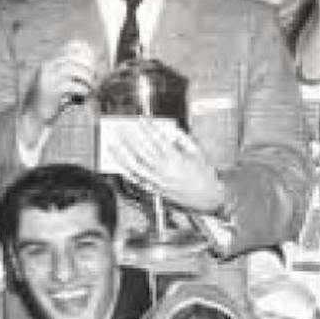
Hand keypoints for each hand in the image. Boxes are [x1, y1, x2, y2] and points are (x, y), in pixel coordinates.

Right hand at [20, 42, 97, 136]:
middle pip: (74, 57)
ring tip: (91, 86)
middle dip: (89, 65)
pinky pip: (73, 86)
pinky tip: (85, 94)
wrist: (30, 117)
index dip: (85, 51)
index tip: (94, 61)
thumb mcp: (52, 83)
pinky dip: (82, 89)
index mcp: (48, 64)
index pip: (70, 47)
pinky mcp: (51, 92)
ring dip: (87, 78)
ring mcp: (48, 78)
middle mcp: (47, 68)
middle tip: (95, 75)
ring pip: (75, 70)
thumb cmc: (45, 102)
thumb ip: (64, 74)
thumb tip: (89, 67)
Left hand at [101, 119, 225, 213]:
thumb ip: (183, 139)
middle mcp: (164, 170)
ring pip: (135, 165)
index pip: (158, 139)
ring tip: (112, 143)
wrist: (207, 199)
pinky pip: (136, 179)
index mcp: (176, 159)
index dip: (148, 128)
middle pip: (142, 151)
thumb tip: (168, 130)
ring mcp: (157, 181)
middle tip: (120, 127)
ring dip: (122, 154)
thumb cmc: (204, 175)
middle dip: (130, 138)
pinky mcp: (154, 189)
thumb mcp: (198, 153)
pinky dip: (126, 170)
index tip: (140, 119)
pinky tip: (118, 162)